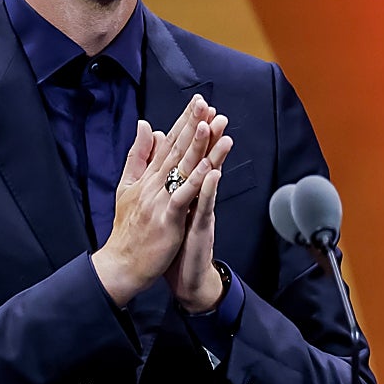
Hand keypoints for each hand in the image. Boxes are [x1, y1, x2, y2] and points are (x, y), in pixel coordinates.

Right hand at [91, 95, 215, 305]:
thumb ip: (138, 156)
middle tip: (207, 104)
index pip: (168, 143)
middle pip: (176, 149)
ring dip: (198, 146)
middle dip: (192, 124)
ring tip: (211, 125)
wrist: (121, 264)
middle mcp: (153, 184)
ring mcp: (160, 201)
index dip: (184, 121)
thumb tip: (147, 126)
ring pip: (182, 169)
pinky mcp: (167, 220)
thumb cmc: (128, 229)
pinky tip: (208, 167)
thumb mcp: (127, 187)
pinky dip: (196, 182)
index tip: (199, 102)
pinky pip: (183, 197)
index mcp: (147, 176)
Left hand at [166, 115, 232, 312]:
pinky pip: (206, 207)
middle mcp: (197, 196)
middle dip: (208, 135)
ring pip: (210, 179)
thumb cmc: (178, 241)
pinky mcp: (202, 228)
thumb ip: (168, 178)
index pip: (189, 155)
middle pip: (203, 160)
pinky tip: (213, 174)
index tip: (197, 106)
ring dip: (215, 156)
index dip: (193, 131)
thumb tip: (162, 151)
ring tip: (220, 132)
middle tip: (215, 109)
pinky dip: (209, 191)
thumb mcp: (171, 206)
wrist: (187, 277)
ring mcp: (201, 210)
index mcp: (185, 189)